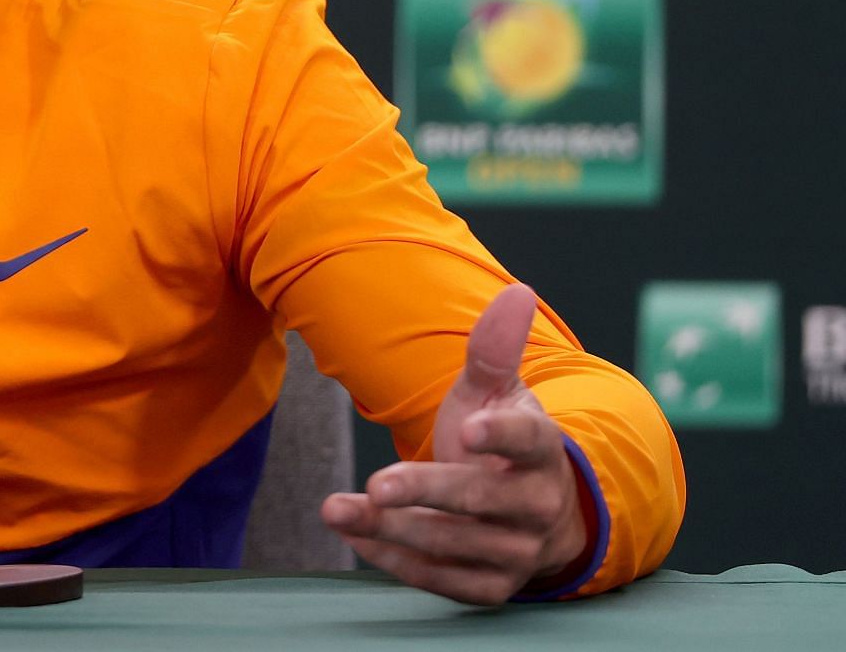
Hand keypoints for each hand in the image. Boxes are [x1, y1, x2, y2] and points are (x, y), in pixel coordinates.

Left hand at [319, 284, 590, 605]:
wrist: (528, 508)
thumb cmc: (499, 441)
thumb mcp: (495, 392)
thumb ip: (494, 348)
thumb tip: (518, 292)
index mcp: (540, 449)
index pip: (527, 440)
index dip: (499, 436)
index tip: (466, 429)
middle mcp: (535, 505)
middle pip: (479, 500)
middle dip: (426, 492)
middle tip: (378, 483)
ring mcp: (514, 550)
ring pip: (451, 543)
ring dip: (391, 527)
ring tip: (337, 508)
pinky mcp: (489, 585)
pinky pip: (439, 578)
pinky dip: (391, 557)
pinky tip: (352, 531)